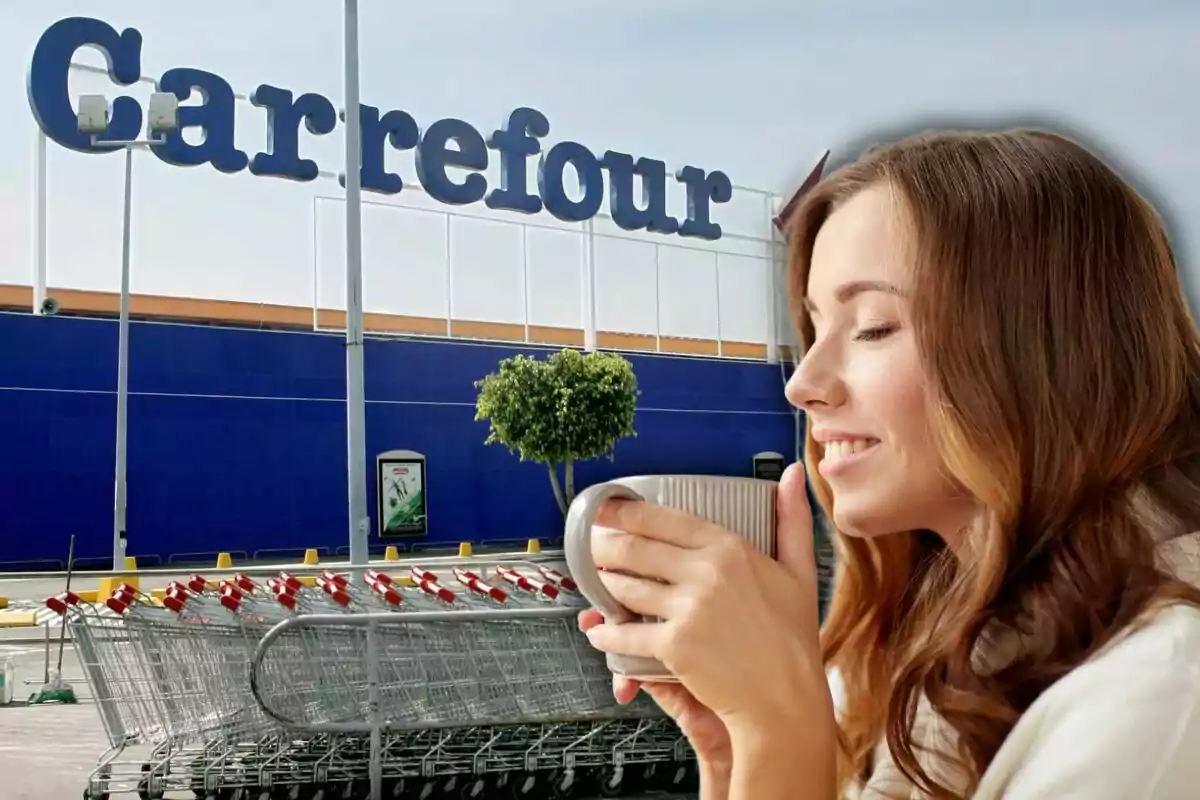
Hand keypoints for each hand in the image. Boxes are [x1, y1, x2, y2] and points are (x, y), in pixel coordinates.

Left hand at [580, 464, 832, 751]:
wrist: (786, 698)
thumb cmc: (793, 638)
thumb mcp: (800, 572)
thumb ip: (792, 520)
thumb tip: (792, 472)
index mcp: (730, 549)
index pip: (665, 519)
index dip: (627, 512)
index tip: (606, 509)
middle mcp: (706, 572)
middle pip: (637, 549)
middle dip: (605, 545)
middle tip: (589, 544)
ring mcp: (688, 608)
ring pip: (627, 587)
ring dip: (603, 584)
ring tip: (594, 580)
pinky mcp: (675, 645)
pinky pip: (626, 634)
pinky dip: (606, 634)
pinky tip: (598, 631)